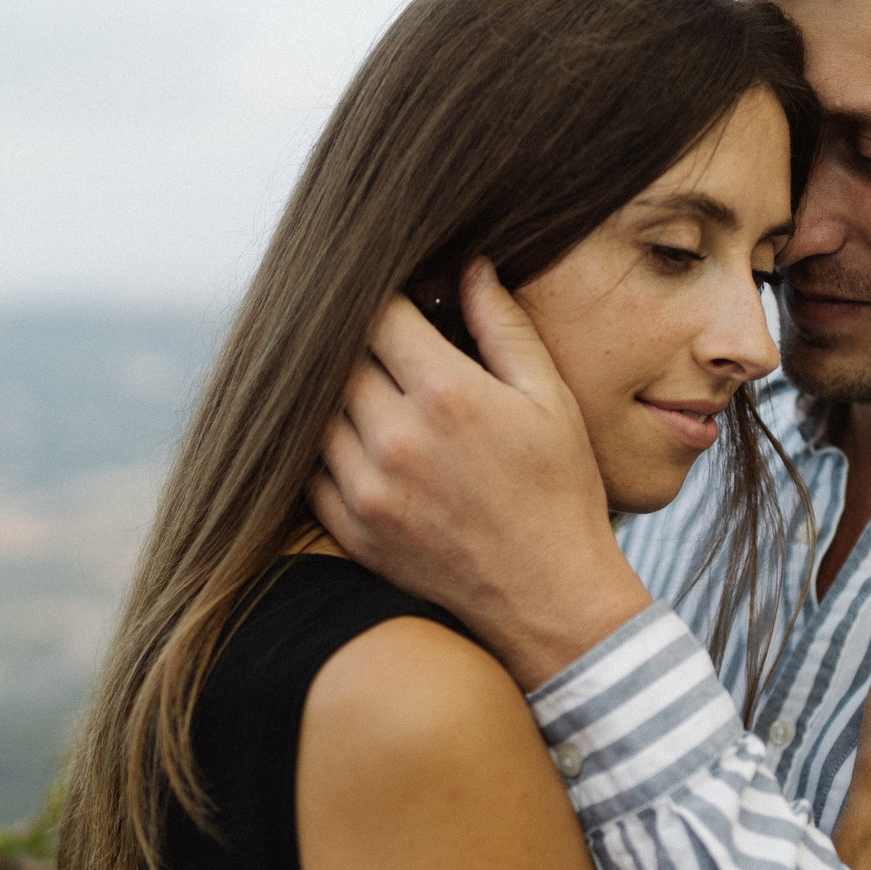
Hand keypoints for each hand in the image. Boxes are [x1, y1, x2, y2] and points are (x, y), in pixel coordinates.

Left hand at [310, 259, 653, 687]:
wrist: (551, 601)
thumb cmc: (561, 495)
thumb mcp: (550, 400)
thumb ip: (504, 327)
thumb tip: (469, 267)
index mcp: (447, 395)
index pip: (380, 315)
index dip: (385, 299)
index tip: (396, 302)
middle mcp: (396, 438)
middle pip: (339, 358)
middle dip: (355, 343)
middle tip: (374, 341)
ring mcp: (367, 489)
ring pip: (315, 413)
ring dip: (332, 394)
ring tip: (361, 387)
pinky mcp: (353, 531)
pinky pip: (309, 471)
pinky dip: (322, 449)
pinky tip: (351, 440)